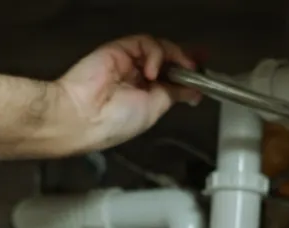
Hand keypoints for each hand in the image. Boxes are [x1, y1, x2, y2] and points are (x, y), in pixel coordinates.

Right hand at [56, 35, 201, 151]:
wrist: (85, 115)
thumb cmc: (115, 122)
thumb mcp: (155, 110)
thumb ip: (174, 95)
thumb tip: (194, 92)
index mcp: (144, 96)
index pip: (171, 78)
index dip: (188, 72)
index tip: (203, 71)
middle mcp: (136, 77)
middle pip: (167, 59)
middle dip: (185, 59)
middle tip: (199, 61)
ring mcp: (127, 62)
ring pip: (158, 48)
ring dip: (173, 56)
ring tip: (181, 68)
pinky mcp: (118, 49)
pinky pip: (144, 43)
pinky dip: (155, 54)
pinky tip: (153, 71)